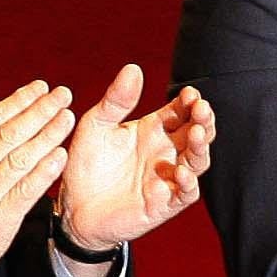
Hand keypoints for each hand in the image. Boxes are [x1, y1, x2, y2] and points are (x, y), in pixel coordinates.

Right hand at [0, 79, 73, 276]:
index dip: (19, 100)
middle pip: (10, 133)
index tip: (40, 87)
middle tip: (62, 95)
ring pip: (21, 157)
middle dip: (40, 111)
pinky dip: (45, 172)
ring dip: (48, 135)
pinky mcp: (1, 216)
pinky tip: (61, 156)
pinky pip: (27, 189)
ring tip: (67, 118)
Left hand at [56, 63, 215, 252]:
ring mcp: (168, 178)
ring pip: (198, 161)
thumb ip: (116, 100)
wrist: (72, 208)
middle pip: (197, 133)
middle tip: (201, 108)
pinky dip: (186, 183)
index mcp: (153, 130)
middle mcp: (166, 152)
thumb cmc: (86, 165)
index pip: (181, 111)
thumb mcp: (96, 125)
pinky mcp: (163, 204)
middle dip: (204, 120)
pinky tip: (178, 172)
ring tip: (195, 133)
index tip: (189, 93)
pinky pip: (184, 194)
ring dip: (200, 147)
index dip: (190, 102)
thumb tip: (133, 68)